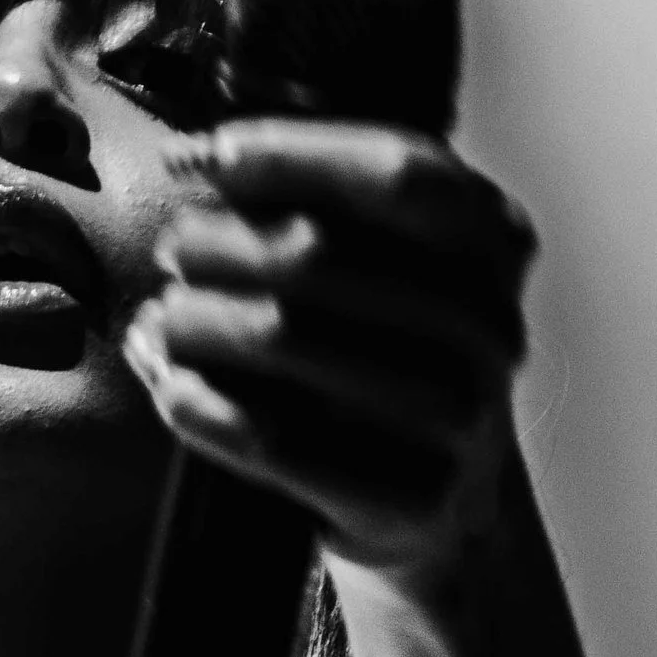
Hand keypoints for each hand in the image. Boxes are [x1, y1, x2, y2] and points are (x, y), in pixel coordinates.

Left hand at [123, 120, 537, 580]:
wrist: (443, 502)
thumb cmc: (386, 352)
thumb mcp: (383, 263)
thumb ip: (310, 200)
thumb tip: (196, 156)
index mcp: (495, 241)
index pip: (397, 173)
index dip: (292, 155)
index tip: (208, 157)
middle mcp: (489, 325)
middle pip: (319, 252)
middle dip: (219, 241)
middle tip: (172, 250)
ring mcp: (461, 415)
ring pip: (283, 338)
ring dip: (195, 320)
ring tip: (161, 320)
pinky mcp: (413, 495)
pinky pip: (271, 438)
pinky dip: (199, 404)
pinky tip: (169, 387)